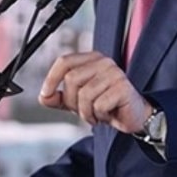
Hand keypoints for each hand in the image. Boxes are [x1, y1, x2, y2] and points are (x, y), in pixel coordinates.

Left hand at [39, 51, 153, 133]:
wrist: (132, 117)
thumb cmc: (106, 105)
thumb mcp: (77, 101)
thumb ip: (59, 98)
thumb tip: (44, 97)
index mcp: (91, 59)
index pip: (64, 62)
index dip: (51, 78)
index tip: (46, 94)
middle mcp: (103, 62)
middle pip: (71, 79)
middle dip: (72, 102)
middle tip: (84, 110)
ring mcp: (114, 73)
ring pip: (84, 95)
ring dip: (86, 112)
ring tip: (97, 113)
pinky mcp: (122, 87)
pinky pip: (99, 105)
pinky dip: (100, 116)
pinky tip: (108, 114)